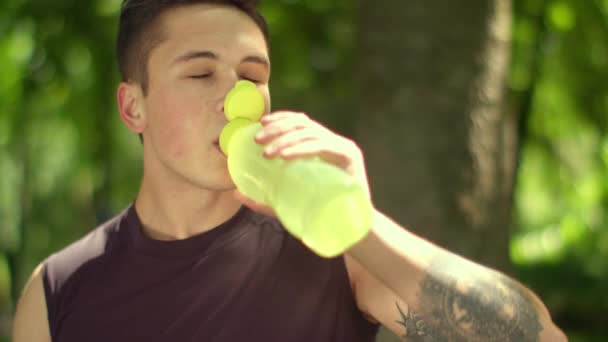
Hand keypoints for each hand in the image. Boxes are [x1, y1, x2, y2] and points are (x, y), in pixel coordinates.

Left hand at [233, 111, 370, 215]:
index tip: (261, 124)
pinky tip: (285, 156)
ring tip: (268, 152)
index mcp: (322, 146)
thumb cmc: (321, 215)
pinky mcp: (350, 157)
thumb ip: (265, 199)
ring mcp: (343, 147)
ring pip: (310, 134)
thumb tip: (235, 194)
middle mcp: (334, 142)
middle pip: (303, 125)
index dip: (281, 118)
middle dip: (278, 129)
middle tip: (258, 140)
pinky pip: (323, 146)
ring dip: (286, 140)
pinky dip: (302, 149)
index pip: (301, 122)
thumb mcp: (288, 203)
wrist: (352, 231)